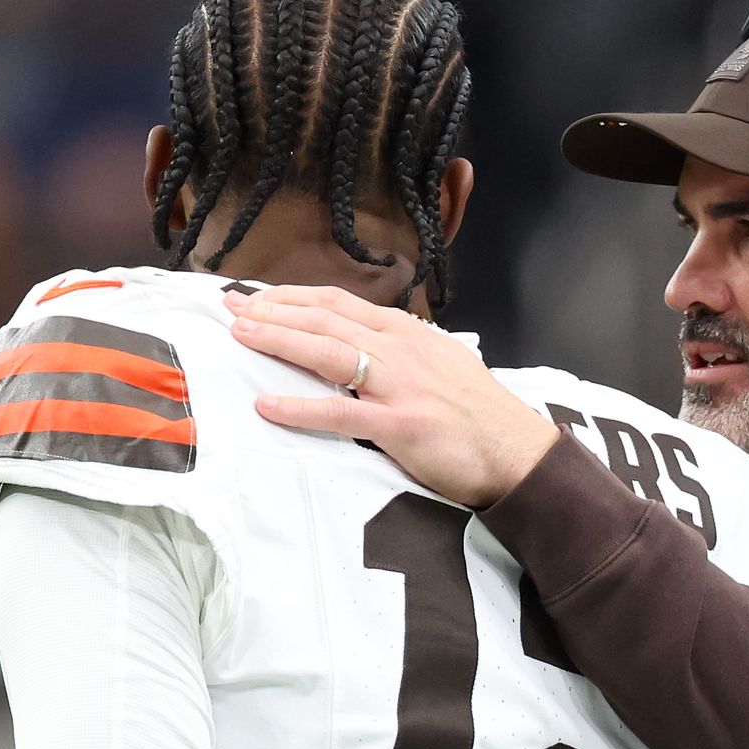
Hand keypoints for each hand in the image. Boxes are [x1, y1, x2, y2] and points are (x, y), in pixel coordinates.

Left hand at [225, 285, 561, 508]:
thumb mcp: (441, 364)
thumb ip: (402, 351)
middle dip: (272, 310)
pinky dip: (300, 408)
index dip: (291, 297)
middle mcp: (400, 350)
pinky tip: (266, 405)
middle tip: (229, 308)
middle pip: (324, 320)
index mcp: (407, 333)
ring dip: (278, 340)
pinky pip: (340, 414)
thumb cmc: (479, 414)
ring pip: (327, 352)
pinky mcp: (401, 425)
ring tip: (239, 336)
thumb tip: (366, 344)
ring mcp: (400, 386)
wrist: (519, 451)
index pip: (338, 303)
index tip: (254, 297)